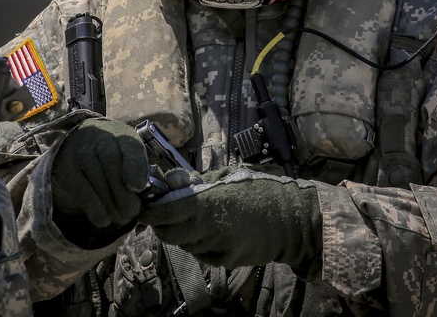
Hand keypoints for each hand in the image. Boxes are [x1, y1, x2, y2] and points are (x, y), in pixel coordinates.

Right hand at [51, 119, 148, 230]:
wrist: (74, 147)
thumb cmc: (110, 156)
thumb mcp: (127, 156)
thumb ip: (137, 170)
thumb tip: (140, 195)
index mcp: (120, 133)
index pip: (129, 145)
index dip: (135, 166)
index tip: (138, 187)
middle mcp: (98, 138)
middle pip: (112, 164)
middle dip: (124, 194)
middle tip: (131, 212)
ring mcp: (80, 153)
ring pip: (98, 181)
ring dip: (112, 206)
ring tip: (121, 218)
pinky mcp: (66, 170)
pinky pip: (83, 193)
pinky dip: (96, 210)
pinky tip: (104, 219)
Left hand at [138, 168, 320, 269]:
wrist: (290, 219)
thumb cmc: (258, 190)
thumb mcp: (227, 176)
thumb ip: (198, 181)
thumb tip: (171, 181)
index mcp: (208, 202)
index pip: (167, 211)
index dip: (152, 211)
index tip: (145, 207)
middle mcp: (209, 228)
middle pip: (169, 233)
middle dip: (161, 225)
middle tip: (160, 215)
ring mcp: (217, 247)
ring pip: (184, 244)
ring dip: (179, 234)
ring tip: (187, 220)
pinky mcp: (226, 261)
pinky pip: (201, 254)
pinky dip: (197, 244)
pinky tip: (206, 232)